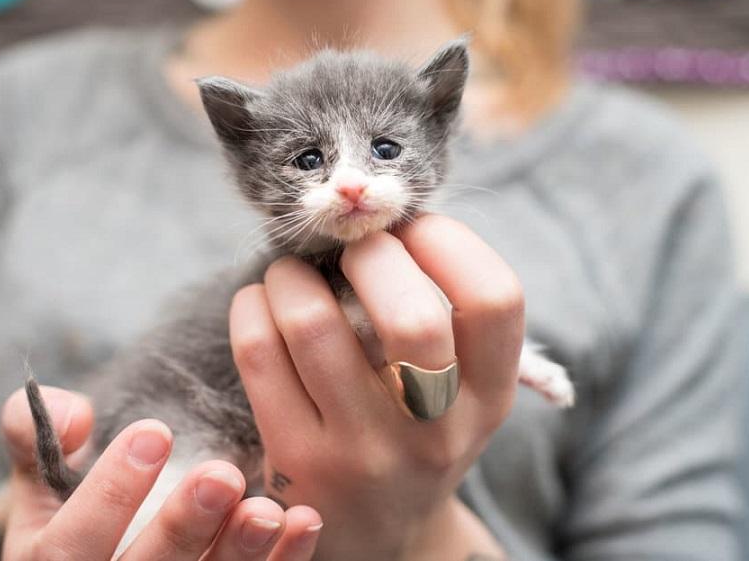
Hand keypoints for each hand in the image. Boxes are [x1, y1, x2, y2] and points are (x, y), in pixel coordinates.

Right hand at [0, 386, 322, 559]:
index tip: (154, 431)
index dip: (111, 492)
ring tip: (268, 510)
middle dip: (183, 528)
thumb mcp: (39, 485)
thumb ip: (35, 436)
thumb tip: (72, 412)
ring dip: (240, 554)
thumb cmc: (71, 522)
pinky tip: (304, 522)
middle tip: (220, 475)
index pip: (73, 544)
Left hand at [229, 214, 517, 559]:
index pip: (496, 300)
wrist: (375, 533)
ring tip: (291, 273)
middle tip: (350, 248)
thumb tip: (381, 219)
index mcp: (489, 398)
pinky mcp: (298, 461)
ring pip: (313, 323)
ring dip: (291, 272)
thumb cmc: (413, 432)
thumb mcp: (458, 391)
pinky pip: (258, 351)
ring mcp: (364, 454)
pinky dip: (252, 303)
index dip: (449, 241)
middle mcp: (436, 432)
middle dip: (368, 252)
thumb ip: (444, 315)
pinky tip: (262, 303)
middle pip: (411, 316)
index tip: (413, 228)